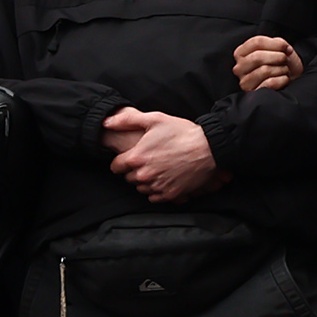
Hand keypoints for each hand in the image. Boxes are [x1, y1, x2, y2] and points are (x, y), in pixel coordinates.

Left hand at [102, 109, 221, 202]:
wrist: (209, 148)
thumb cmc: (182, 133)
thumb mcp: (155, 119)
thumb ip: (127, 120)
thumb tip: (107, 122)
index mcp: (136, 158)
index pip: (116, 167)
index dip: (122, 161)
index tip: (130, 158)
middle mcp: (144, 174)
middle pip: (129, 178)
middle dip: (135, 171)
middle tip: (149, 162)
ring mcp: (157, 185)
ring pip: (141, 188)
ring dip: (146, 181)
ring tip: (158, 170)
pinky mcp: (170, 194)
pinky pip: (154, 197)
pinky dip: (157, 190)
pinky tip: (165, 179)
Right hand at [231, 34, 300, 92]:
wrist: (290, 78)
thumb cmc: (281, 62)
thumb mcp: (279, 48)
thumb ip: (278, 43)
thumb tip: (285, 47)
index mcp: (241, 52)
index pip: (256, 42)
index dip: (276, 44)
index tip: (287, 48)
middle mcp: (239, 67)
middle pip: (258, 57)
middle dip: (279, 57)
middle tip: (286, 60)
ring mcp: (244, 81)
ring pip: (264, 70)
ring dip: (282, 69)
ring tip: (284, 70)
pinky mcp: (253, 93)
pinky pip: (270, 83)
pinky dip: (282, 79)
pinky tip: (284, 78)